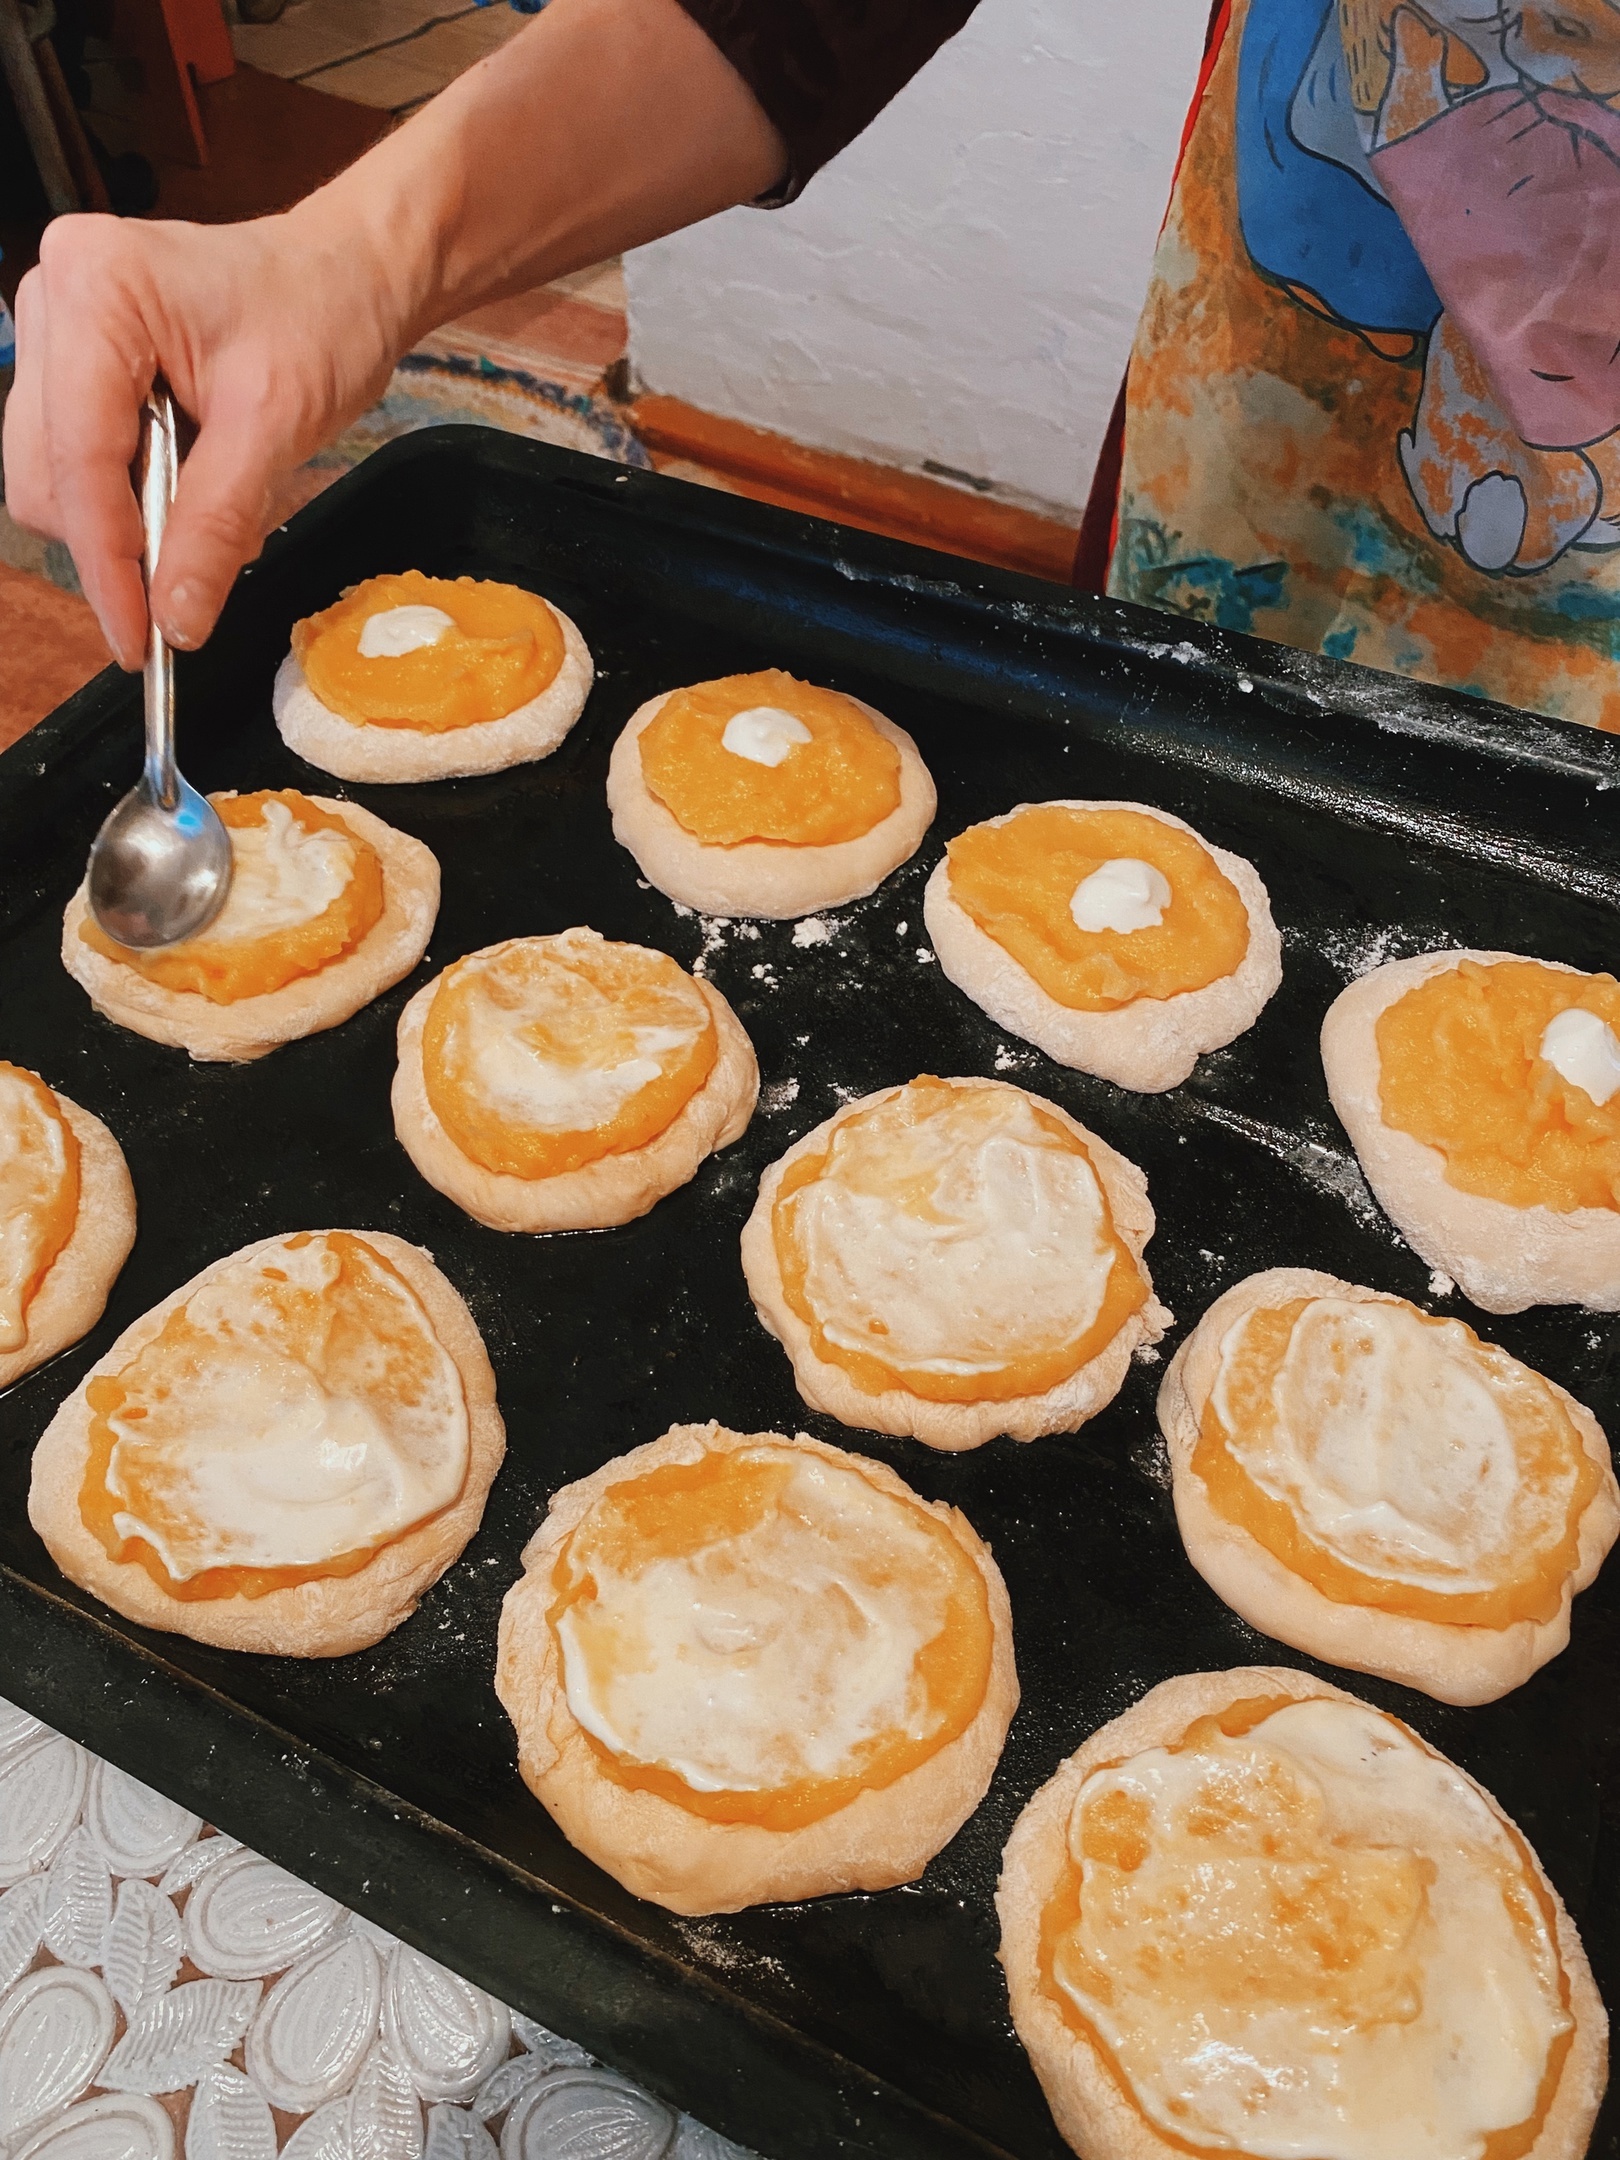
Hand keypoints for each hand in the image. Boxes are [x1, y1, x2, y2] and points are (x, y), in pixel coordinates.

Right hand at [2, 0, 782, 669]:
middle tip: (168, 613)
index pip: (69, 459)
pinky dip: (115, 503)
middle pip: (37, 467)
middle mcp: (59, 291)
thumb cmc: (339, 310)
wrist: (372, 257)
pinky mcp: (83, 343)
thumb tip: (182, 620)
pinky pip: (69, 450)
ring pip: (43, 466)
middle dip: (105, 547)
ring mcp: (63, 315)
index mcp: (98, 291)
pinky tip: (168, 514)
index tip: (146, 647)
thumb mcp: (285, 424)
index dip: (109, 565)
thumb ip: (219, 521)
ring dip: (110, 528)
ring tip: (183, 549)